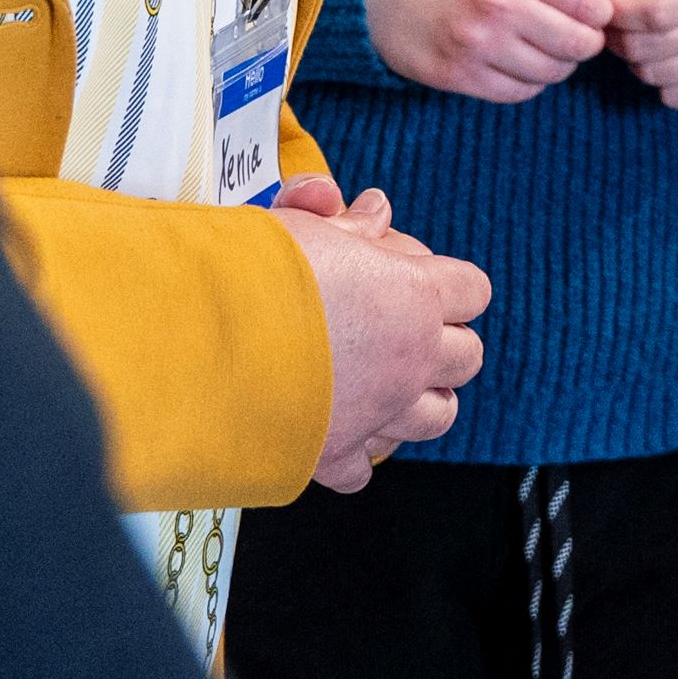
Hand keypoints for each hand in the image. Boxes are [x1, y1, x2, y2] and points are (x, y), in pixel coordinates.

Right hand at [276, 184, 490, 492]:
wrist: (205, 337)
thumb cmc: (256, 275)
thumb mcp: (306, 225)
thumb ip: (346, 220)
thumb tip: (371, 208)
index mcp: (415, 296)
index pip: (472, 289)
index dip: (450, 283)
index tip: (422, 280)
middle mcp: (409, 358)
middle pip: (466, 356)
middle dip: (444, 343)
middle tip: (406, 329)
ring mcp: (379, 410)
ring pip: (437, 417)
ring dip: (419, 400)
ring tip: (388, 382)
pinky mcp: (335, 451)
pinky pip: (362, 470)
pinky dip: (353, 456)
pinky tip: (333, 431)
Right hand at [365, 0, 612, 102]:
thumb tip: (599, 5)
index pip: (592, 4)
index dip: (600, 14)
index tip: (591, 15)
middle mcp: (500, 5)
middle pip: (578, 45)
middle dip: (583, 44)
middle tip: (570, 38)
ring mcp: (478, 45)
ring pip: (551, 74)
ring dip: (553, 65)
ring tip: (536, 49)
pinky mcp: (458, 76)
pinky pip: (518, 94)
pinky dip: (526, 83)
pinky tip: (513, 64)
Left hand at [600, 0, 677, 110]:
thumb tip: (603, 0)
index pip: (649, 13)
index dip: (617, 16)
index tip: (615, 11)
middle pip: (642, 48)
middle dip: (621, 40)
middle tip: (625, 30)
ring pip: (651, 76)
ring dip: (639, 63)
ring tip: (652, 44)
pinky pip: (672, 98)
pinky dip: (664, 85)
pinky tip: (675, 63)